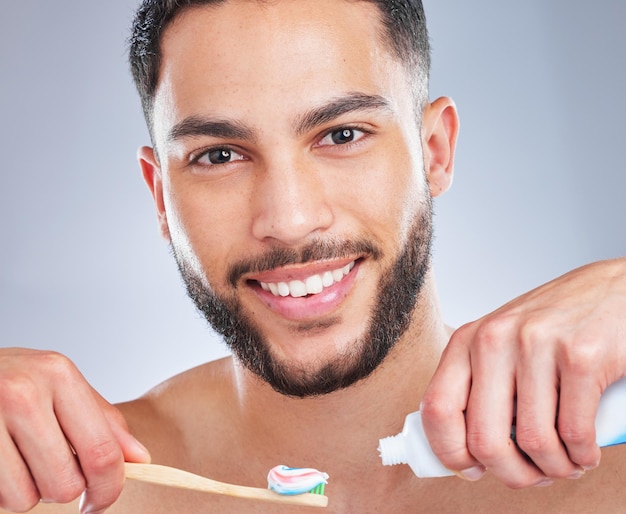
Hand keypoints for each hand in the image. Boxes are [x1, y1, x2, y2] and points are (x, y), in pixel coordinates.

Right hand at [0, 348, 150, 512]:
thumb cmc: (13, 381)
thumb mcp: (61, 386)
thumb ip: (102, 421)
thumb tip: (140, 458)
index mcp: (59, 375)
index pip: (101, 451)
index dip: (109, 488)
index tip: (100, 501)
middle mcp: (23, 393)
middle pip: (66, 484)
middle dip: (63, 488)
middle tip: (49, 466)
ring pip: (27, 498)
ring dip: (27, 490)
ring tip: (18, 458)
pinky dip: (1, 492)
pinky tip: (0, 461)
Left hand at [421, 258, 625, 487]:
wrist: (613, 292)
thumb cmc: (554, 326)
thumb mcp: (502, 346)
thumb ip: (482, 388)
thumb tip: (468, 451)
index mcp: (467, 341)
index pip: (436, 409)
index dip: (450, 453)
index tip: (472, 468)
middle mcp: (494, 339)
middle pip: (484, 439)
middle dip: (511, 473)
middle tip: (531, 475)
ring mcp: (537, 345)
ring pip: (533, 442)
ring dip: (553, 468)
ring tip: (564, 463)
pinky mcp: (581, 356)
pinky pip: (574, 433)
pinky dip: (582, 455)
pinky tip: (585, 450)